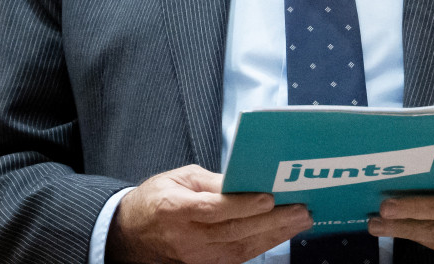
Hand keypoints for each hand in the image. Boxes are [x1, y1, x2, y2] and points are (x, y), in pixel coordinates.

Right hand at [108, 164, 311, 263]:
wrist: (133, 233)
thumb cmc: (157, 199)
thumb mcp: (180, 177)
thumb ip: (212, 180)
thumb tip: (243, 180)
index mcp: (176, 208)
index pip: (214, 210)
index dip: (243, 205)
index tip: (269, 198)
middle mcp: (187, 237)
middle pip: (235, 231)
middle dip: (272, 221)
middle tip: (300, 210)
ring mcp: (197, 256)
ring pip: (242, 247)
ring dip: (274, 235)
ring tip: (299, 221)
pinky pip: (238, 256)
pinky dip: (262, 245)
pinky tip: (280, 234)